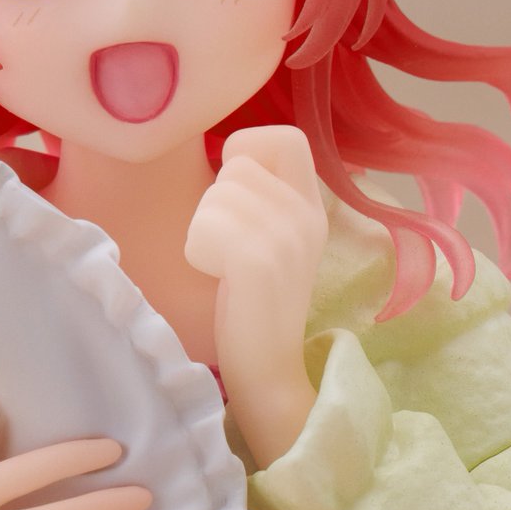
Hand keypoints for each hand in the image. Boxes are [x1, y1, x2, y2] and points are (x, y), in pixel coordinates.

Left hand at [184, 126, 327, 468]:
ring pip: (216, 195)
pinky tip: (217, 277)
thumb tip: (230, 152)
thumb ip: (263, 195)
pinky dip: (198, 250)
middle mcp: (308, 218)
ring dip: (203, 228)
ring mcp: (288, 240)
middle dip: (216, 200)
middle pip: (237, 166)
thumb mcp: (272, 236)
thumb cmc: (251, 300)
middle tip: (228, 245)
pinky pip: (207, 226)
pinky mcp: (260, 264)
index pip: (287, 138)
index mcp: (312, 207)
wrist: (268, 371)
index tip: (235, 189)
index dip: (248, 149)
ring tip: (223, 265)